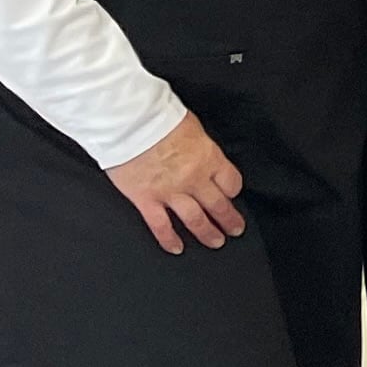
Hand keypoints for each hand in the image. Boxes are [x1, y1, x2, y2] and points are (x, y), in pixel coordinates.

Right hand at [107, 111, 246, 256]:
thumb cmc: (159, 117)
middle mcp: (194, 178)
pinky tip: (176, 248)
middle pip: (218, 204)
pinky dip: (169, 239)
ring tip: (216, 243)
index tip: (232, 195)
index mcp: (209, 158)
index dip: (233, 190)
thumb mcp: (193, 127)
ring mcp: (170, 192)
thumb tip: (202, 153)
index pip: (231, 182)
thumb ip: (200, 146)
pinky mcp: (146, 199)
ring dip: (207, 233)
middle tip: (236, 230)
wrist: (130, 123)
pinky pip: (161, 225)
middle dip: (229, 219)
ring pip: (195, 219)